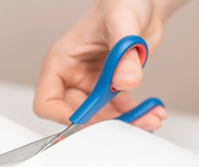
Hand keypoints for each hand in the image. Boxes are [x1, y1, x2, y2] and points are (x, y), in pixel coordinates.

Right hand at [33, 0, 186, 130]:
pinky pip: (119, 109)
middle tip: (129, 122)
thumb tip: (124, 81)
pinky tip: (151, 112)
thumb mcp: (122, 24)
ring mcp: (93, 83)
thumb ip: (123, 55)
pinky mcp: (112, 86)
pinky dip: (135, 114)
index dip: (63, 116)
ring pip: (102, 116)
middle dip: (104, 122)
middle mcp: (74, 75)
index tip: (86, 120)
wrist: (144, 2)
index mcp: (62, 61)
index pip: (47, 101)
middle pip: (79, 114)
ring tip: (149, 118)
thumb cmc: (121, 2)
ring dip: (125, 121)